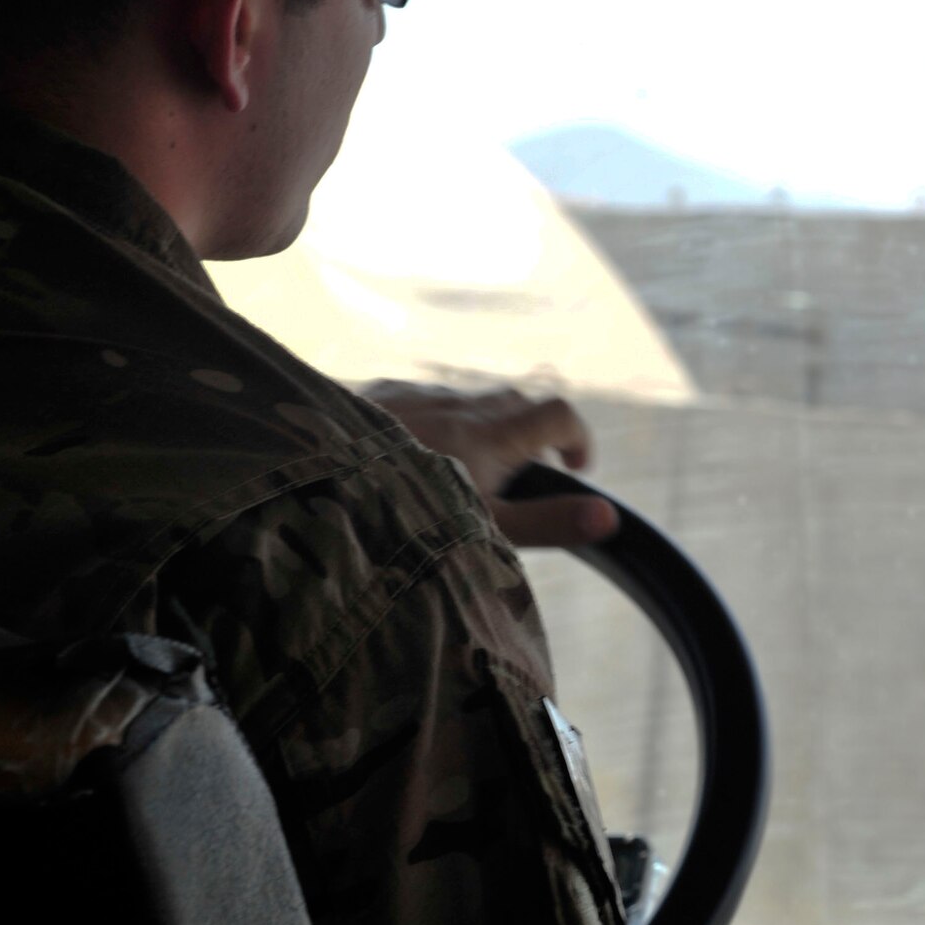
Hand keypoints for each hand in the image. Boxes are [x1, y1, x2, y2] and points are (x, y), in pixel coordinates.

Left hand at [363, 382, 619, 549]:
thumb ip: (547, 521)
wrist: (314, 478)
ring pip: (466, 400)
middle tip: (520, 475)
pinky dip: (434, 420)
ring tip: (465, 470)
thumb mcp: (483, 529)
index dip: (578, 438)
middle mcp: (459, 405)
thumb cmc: (404, 514)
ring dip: (481, 425)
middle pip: (515, 402)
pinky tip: (411, 455)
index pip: (559, 413)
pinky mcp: (376, 395)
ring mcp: (415, 396)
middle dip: (530, 431)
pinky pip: (420, 399)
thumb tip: (609, 518)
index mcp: (492, 435)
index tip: (575, 468)